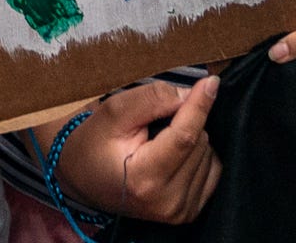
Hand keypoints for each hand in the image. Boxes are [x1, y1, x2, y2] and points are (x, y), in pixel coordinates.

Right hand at [55, 77, 220, 224]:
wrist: (83, 179)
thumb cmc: (94, 143)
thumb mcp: (114, 112)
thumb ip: (152, 99)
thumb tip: (191, 94)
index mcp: (144, 179)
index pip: (185, 137)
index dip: (199, 106)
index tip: (210, 82)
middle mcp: (166, 201)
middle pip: (199, 142)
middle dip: (185, 122)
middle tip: (155, 124)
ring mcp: (179, 211)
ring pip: (208, 154)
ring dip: (191, 138)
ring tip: (160, 141)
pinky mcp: (188, 212)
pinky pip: (212, 170)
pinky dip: (199, 155)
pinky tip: (175, 153)